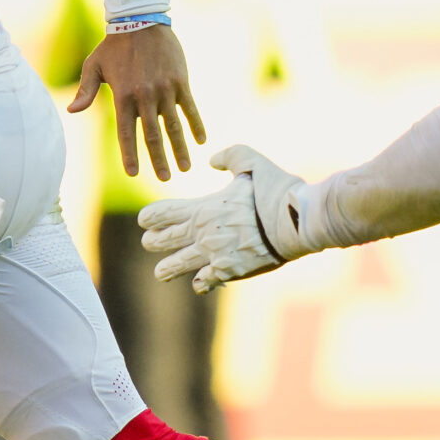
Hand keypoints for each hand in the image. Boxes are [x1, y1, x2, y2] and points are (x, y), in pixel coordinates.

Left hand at [68, 24, 204, 180]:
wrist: (141, 20)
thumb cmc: (113, 45)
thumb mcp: (94, 66)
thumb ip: (85, 91)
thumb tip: (72, 111)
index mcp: (122, 96)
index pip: (127, 133)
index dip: (130, 154)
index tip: (133, 173)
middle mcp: (144, 96)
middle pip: (153, 135)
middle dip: (159, 159)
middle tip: (164, 179)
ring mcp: (165, 89)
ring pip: (174, 125)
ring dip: (180, 148)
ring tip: (185, 168)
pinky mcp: (180, 81)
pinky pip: (190, 107)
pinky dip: (196, 124)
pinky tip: (202, 140)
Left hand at [138, 144, 307, 292]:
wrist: (296, 222)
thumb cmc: (276, 190)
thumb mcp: (251, 162)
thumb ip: (229, 156)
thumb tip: (213, 160)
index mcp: (203, 208)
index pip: (164, 213)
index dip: (150, 217)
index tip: (143, 221)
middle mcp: (202, 234)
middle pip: (164, 241)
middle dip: (153, 242)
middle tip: (149, 242)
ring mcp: (214, 255)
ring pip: (178, 266)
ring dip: (167, 269)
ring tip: (160, 273)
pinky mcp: (230, 272)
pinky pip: (206, 281)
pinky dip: (202, 282)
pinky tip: (200, 282)